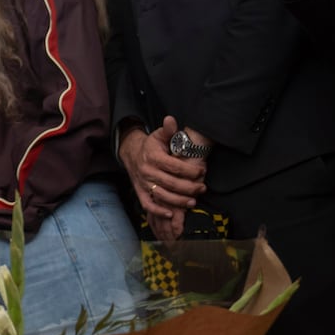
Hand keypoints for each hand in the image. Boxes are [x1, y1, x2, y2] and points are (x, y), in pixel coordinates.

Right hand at [117, 115, 205, 238]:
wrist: (132, 154)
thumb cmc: (151, 146)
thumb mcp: (159, 135)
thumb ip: (168, 130)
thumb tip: (171, 120)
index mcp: (153, 157)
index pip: (175, 167)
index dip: (191, 171)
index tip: (202, 172)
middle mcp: (147, 172)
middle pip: (172, 184)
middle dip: (190, 188)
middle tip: (202, 188)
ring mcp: (143, 184)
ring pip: (163, 196)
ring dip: (179, 201)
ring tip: (193, 202)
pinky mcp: (141, 193)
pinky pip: (148, 205)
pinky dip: (159, 211)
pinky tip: (171, 214)